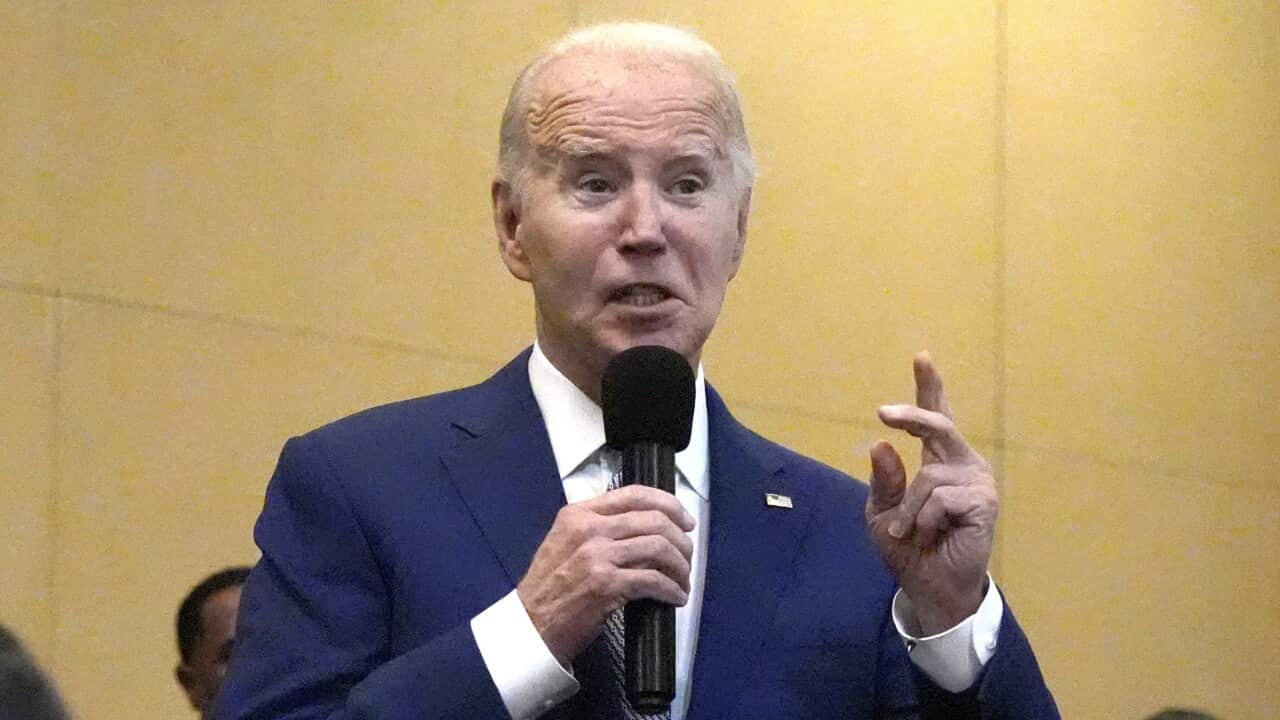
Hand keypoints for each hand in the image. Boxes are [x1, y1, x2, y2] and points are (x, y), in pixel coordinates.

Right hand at [517, 484, 694, 664]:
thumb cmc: (549, 588)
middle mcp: (589, 529)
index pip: (634, 494)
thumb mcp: (564, 541)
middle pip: (654, 520)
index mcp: (579, 514)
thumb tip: (643, 525)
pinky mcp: (606, 585)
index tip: (684, 520)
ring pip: (659, 548)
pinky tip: (675, 597)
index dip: (669, 504)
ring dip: (680, 567)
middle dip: (680, 540)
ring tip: (682, 580)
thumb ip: (597, 526)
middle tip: (687, 556)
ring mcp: (597, 556)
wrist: (530, 625)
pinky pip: (654, 580)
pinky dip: (672, 589)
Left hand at [866, 352, 996, 634]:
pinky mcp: (984, 502)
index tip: (922, 357)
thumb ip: (885, 479)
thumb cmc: (908, 548)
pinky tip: (933, 536)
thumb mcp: (882, 512)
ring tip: (913, 533)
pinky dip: (923, 521)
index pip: (935, 417)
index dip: (930, 386)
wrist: (928, 586)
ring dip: (909, 511)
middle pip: (939, 425)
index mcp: (939, 460)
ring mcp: (977, 481)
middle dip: (913, 415)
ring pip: (929, 476)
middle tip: (884, 412)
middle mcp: (963, 463)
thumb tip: (880, 443)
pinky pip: (939, 499)